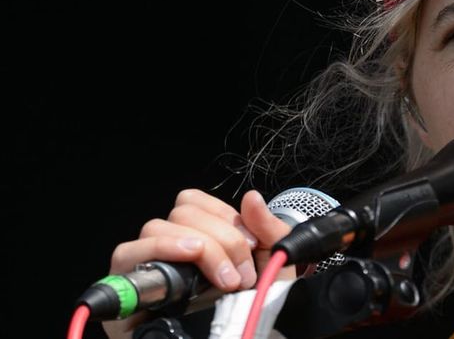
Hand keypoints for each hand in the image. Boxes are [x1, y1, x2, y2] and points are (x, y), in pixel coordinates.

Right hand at [100, 189, 294, 338]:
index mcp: (196, 238)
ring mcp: (144, 268)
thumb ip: (269, 230)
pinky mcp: (126, 291)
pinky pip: (128, 253)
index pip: (193, 202)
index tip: (252, 244)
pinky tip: (190, 257)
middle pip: (181, 213)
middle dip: (221, 238)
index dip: (224, 215)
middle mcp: (166, 249)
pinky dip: (162, 248)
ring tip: (224, 279)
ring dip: (199, 246)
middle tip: (242, 275)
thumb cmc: (251, 311)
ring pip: (156, 227)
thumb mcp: (272, 269)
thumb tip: (251, 198)